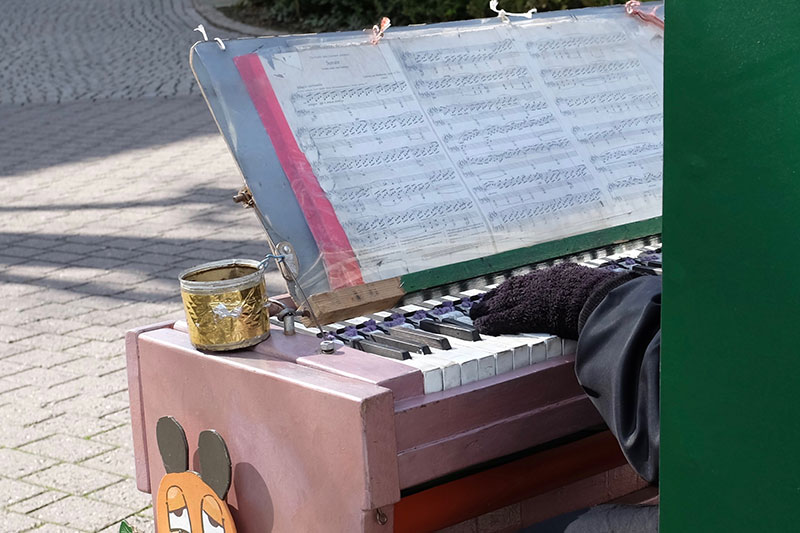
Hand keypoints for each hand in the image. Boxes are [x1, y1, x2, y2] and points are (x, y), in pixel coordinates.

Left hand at [469, 263, 634, 338]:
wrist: (599, 298)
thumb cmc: (605, 296)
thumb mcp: (595, 286)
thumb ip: (588, 289)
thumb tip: (600, 292)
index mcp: (558, 275)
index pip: (530, 281)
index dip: (513, 287)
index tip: (502, 291)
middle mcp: (540, 283)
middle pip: (510, 289)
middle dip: (493, 296)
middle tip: (479, 302)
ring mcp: (532, 297)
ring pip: (501, 302)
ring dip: (486, 308)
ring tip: (474, 314)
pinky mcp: (525, 314)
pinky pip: (502, 318)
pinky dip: (490, 322)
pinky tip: (481, 326)